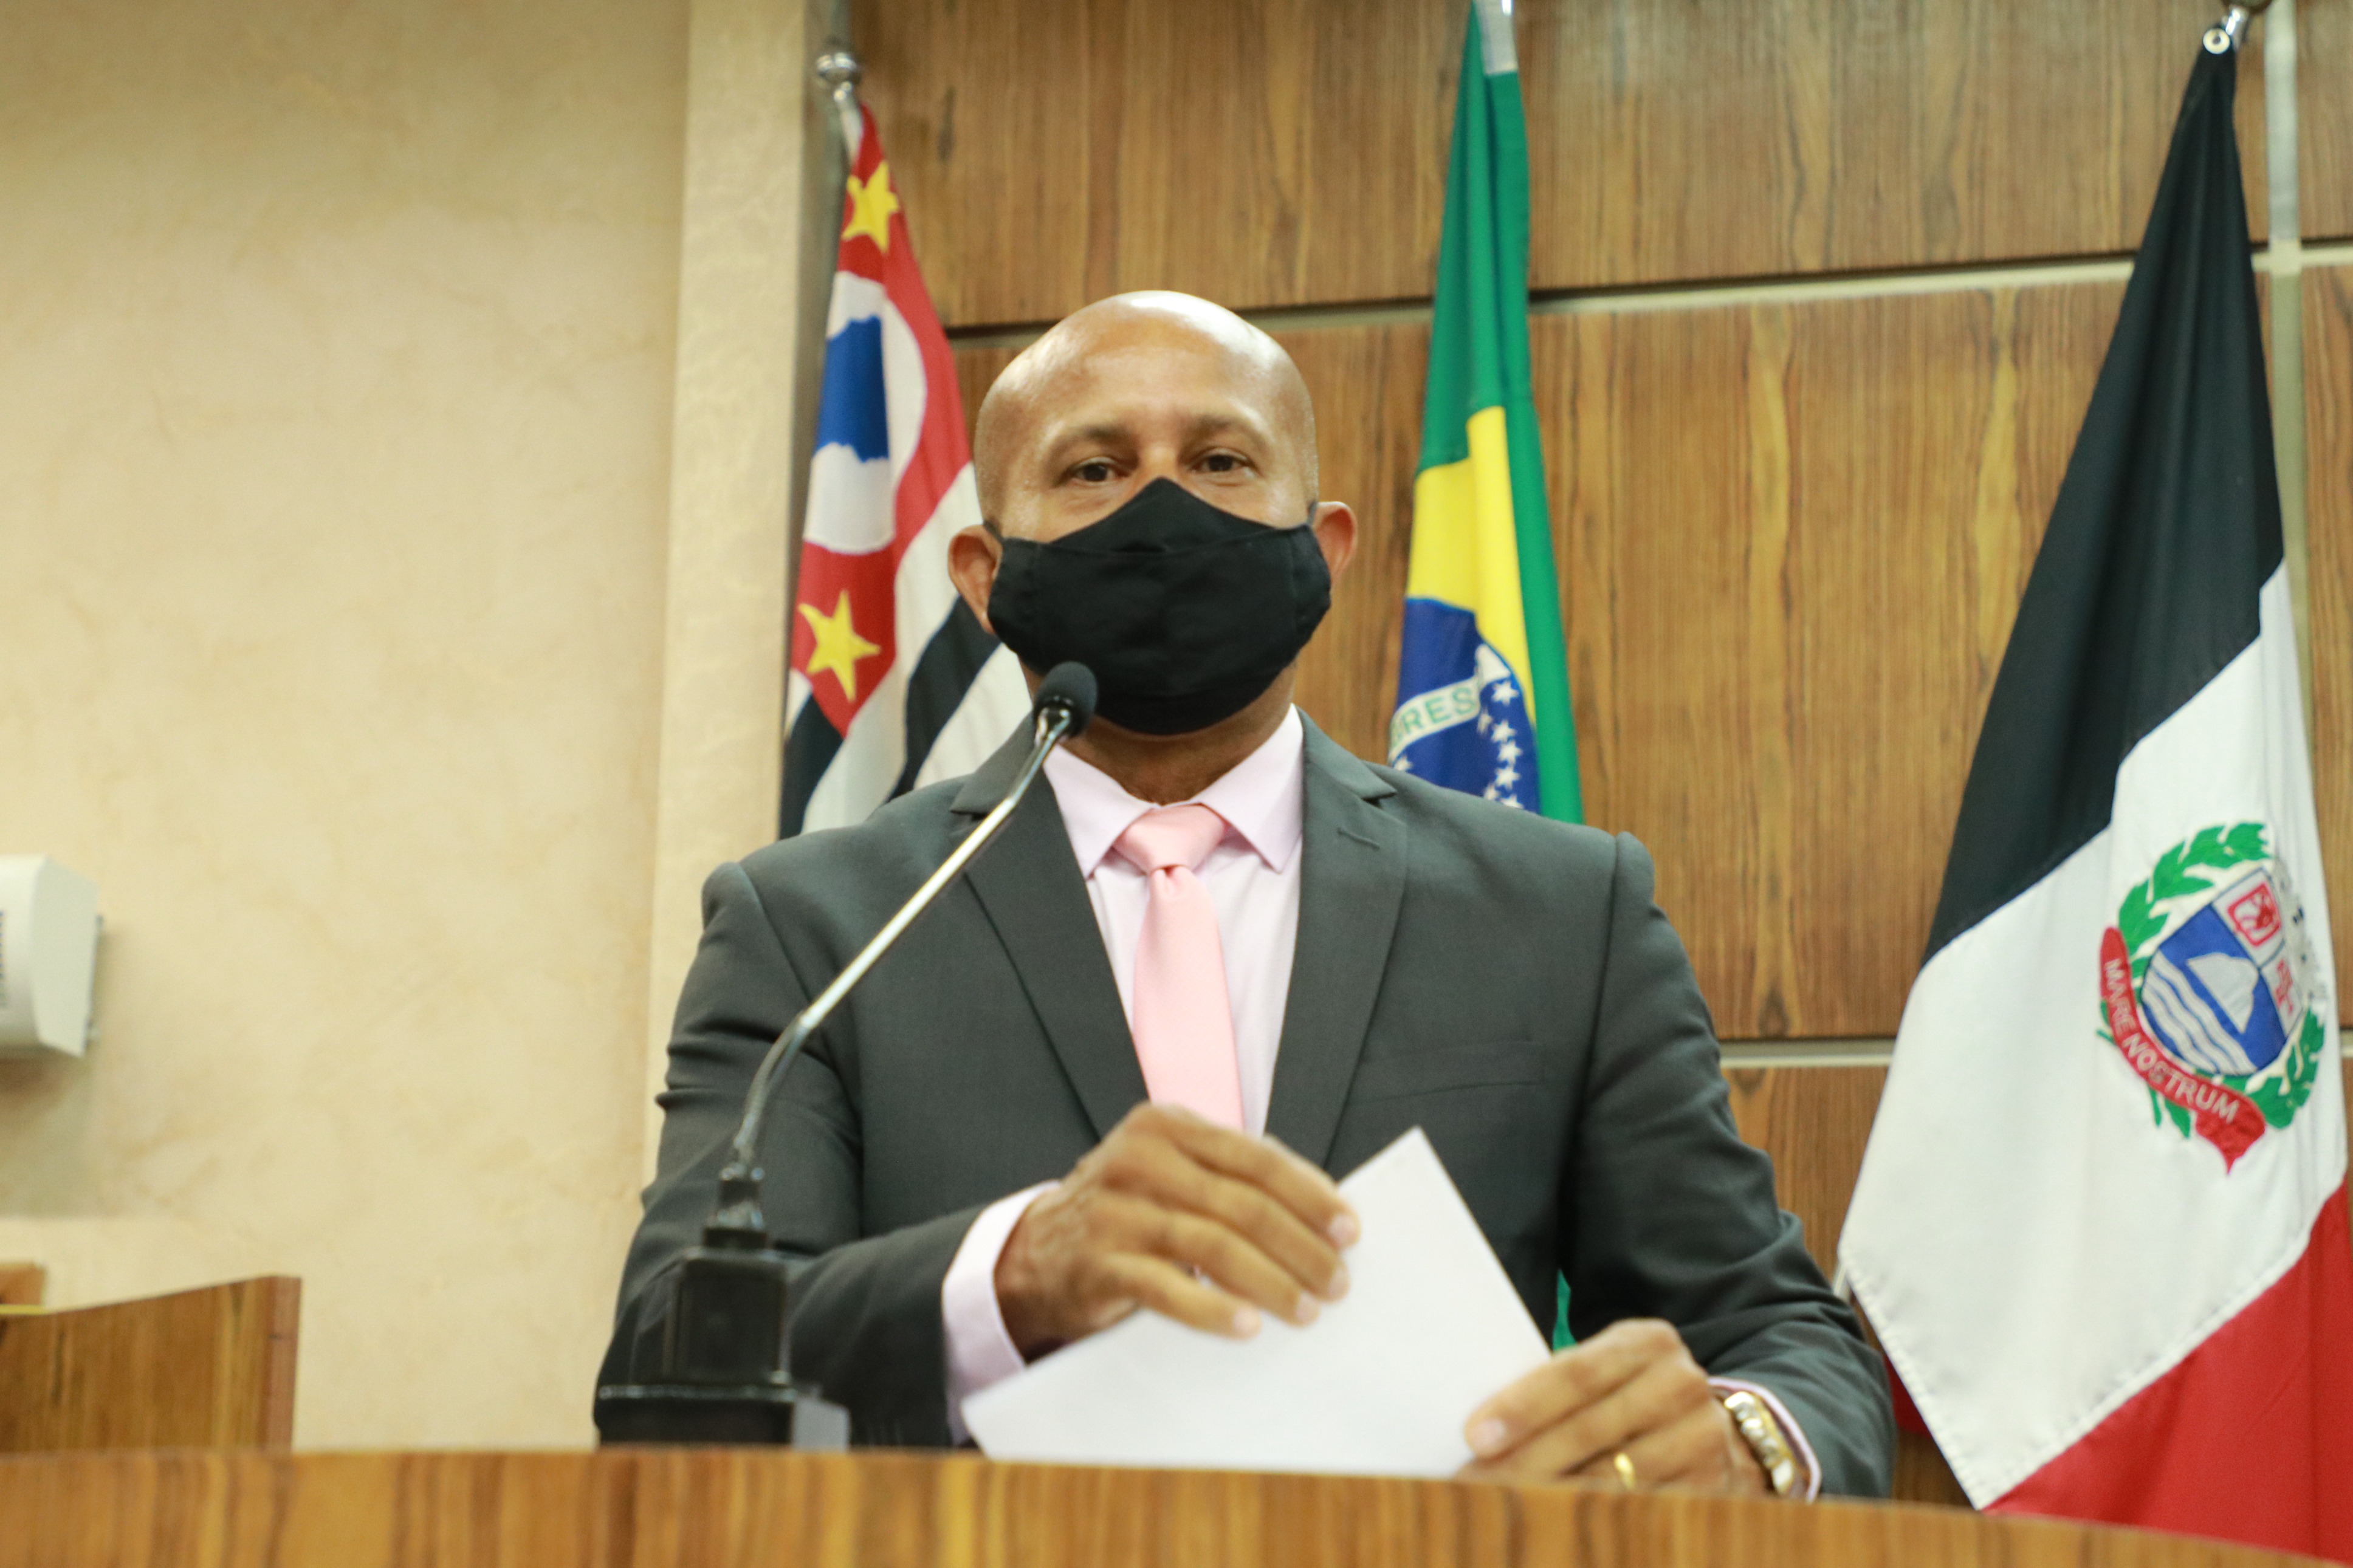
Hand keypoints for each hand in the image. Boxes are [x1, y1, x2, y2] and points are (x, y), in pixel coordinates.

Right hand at [994, 1103, 1357, 1358]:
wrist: (1038, 1254)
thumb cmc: (1129, 1213)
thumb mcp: (1172, 1175)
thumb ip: (1232, 1180)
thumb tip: (1324, 1214)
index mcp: (1166, 1125)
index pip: (1255, 1157)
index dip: (1310, 1195)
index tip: (1350, 1231)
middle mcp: (1138, 1158)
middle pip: (1241, 1203)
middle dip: (1300, 1246)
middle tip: (1337, 1282)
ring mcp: (1115, 1209)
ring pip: (1211, 1244)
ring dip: (1270, 1281)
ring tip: (1307, 1310)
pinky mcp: (1098, 1262)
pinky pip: (1168, 1288)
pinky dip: (1214, 1308)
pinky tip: (1248, 1326)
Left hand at [1461, 1319, 1764, 1493]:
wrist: (1717, 1430)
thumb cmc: (1631, 1396)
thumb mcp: (1607, 1371)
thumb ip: (1560, 1385)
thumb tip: (1481, 1429)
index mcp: (1648, 1342)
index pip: (1576, 1373)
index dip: (1523, 1406)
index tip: (1475, 1436)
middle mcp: (1680, 1384)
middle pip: (1589, 1430)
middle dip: (1525, 1461)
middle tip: (1473, 1485)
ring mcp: (1701, 1438)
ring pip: (1613, 1478)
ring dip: (1551, 1498)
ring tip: (1502, 1509)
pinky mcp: (1711, 1489)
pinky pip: (1638, 1511)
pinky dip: (1592, 1522)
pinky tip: (1553, 1529)